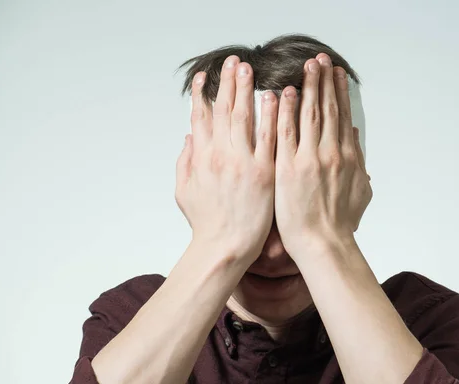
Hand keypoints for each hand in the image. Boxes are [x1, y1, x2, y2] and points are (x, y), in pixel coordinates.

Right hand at [175, 56, 278, 262]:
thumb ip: (184, 161)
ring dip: (247, 90)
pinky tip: (275, 97)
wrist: (225, 246)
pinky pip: (269, 138)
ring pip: (245, 118)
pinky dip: (271, 116)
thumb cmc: (206, 222)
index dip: (202, 94)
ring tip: (250, 69)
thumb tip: (188, 137)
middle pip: (223, 110)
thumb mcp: (183, 191)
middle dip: (227, 83)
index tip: (206, 76)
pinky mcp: (264, 172)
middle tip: (234, 62)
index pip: (200, 117)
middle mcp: (220, 155)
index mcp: (201, 157)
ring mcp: (243, 162)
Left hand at [273, 53, 372, 255]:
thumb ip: (359, 161)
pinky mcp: (288, 168)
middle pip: (328, 108)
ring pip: (310, 114)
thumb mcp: (360, 191)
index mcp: (348, 157)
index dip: (339, 92)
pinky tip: (286, 93)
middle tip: (320, 59)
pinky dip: (287, 111)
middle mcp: (331, 153)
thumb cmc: (339, 223)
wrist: (323, 244)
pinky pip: (286, 133)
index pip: (342, 116)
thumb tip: (353, 135)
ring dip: (309, 87)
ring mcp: (309, 159)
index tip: (336, 73)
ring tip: (307, 66)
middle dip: (324, 81)